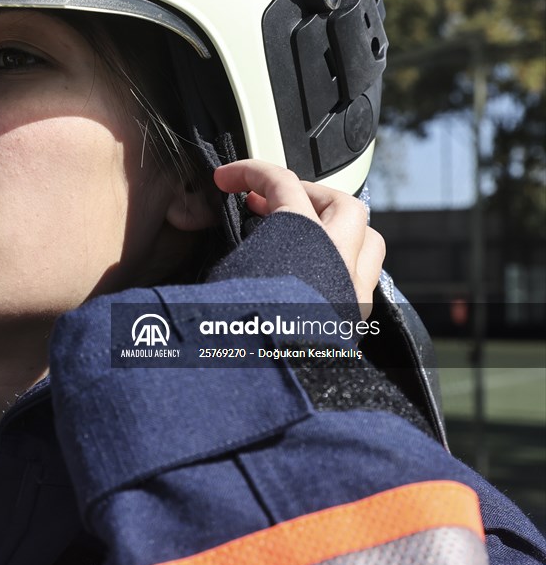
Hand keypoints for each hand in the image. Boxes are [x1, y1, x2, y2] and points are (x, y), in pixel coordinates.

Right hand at [213, 160, 384, 317]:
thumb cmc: (247, 334)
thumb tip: (199, 232)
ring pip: (365, 242)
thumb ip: (218, 250)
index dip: (248, 172)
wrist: (270, 391)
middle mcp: (337, 263)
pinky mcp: (353, 322)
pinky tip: (310, 277)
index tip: (226, 178)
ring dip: (334, 229)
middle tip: (268, 203)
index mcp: (302, 242)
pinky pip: (360, 281)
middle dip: (304, 194)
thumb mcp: (215, 281)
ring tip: (300, 236)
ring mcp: (352, 294)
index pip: (281, 183)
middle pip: (339, 204)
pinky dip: (338, 269)